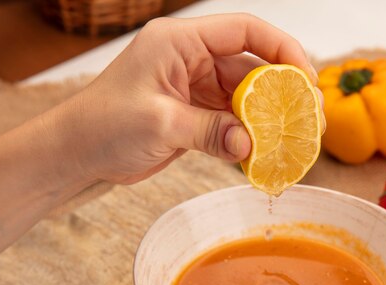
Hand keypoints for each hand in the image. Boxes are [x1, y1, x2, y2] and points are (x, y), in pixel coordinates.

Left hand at [59, 13, 317, 184]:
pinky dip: (247, 134)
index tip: (306, 78)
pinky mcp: (193, 112)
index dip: (282, 49)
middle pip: (251, 65)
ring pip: (244, 96)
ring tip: (293, 140)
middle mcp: (191, 59)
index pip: (243, 31)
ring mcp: (193, 86)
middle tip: (309, 118)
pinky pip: (231, 119)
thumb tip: (249, 145)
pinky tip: (263, 152)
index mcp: (179, 42)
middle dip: (282, 90)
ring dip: (267, 118)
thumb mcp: (158, 124)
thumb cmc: (101, 126)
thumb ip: (208, 131)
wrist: (77, 153)